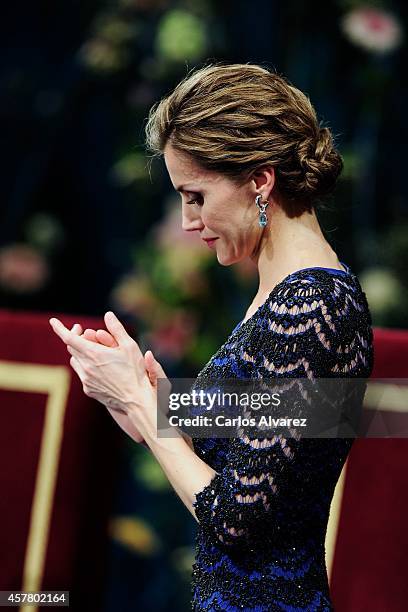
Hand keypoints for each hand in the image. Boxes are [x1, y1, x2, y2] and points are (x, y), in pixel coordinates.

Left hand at [49, 311, 158, 439]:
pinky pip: (82, 373)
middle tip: (87, 332)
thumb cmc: (135, 372)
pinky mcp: (88, 389)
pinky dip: (86, 365)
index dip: (59, 328)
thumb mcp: (130, 346)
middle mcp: (86, 366)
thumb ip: (117, 329)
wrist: (135, 400)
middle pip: (72, 347)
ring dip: (80, 352)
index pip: (69, 338)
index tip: (53, 321)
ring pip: (75, 360)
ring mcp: (86, 379)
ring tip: (93, 349)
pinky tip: (99, 366)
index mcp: (94, 354)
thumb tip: (108, 315)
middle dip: (77, 337)